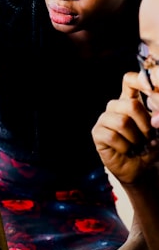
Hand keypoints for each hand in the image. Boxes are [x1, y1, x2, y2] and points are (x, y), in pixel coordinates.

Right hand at [92, 71, 158, 185]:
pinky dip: (125, 147)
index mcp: (130, 101)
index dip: (139, 81)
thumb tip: (155, 117)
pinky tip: (127, 151)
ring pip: (122, 122)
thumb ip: (156, 119)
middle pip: (130, 104)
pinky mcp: (97, 133)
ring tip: (139, 146)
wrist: (139, 168)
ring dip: (136, 139)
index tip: (151, 90)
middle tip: (149, 138)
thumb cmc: (149, 147)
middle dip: (146, 125)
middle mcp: (115, 107)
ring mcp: (104, 119)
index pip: (129, 81)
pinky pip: (112, 136)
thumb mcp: (157, 131)